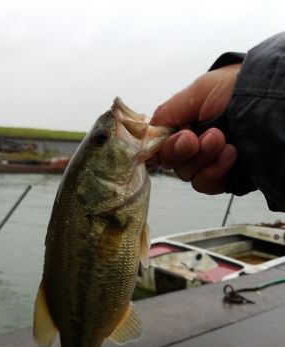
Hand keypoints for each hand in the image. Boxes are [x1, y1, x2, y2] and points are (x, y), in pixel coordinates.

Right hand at [150, 64, 240, 193]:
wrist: (272, 103)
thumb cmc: (238, 88)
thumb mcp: (198, 92)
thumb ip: (168, 113)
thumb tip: (146, 132)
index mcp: (184, 123)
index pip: (160, 144)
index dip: (162, 146)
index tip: (178, 137)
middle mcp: (194, 144)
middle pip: (170, 162)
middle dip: (182, 151)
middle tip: (199, 137)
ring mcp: (208, 161)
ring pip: (187, 175)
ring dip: (202, 159)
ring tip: (222, 141)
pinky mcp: (224, 177)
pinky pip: (205, 184)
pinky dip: (215, 171)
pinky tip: (231, 154)